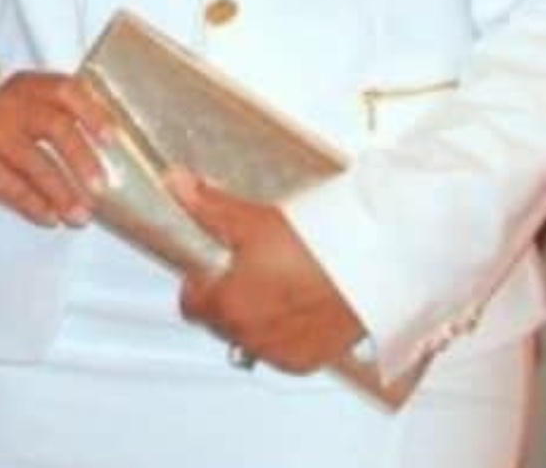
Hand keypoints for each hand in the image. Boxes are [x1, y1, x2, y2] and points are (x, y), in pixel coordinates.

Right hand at [0, 71, 113, 227]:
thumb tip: (116, 158)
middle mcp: (6, 102)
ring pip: (34, 162)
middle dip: (81, 158)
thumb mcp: (29, 116)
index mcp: (27, 85)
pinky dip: (36, 205)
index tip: (112, 140)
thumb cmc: (6, 136)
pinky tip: (52, 218)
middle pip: (54, 125)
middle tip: (101, 188)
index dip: (91, 113)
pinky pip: (13, 186)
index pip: (65, 89)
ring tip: (81, 216)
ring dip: (62, 192)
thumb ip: (64, 122)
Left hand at [169, 169, 364, 373]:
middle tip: (247, 269)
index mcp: (228, 305)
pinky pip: (280, 351)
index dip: (197, 283)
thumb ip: (208, 206)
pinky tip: (296, 304)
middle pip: (219, 322)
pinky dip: (283, 333)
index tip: (208, 269)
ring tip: (275, 283)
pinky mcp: (308, 361)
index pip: (190, 306)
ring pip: (250, 338)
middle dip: (226, 298)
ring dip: (254, 317)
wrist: (368, 267)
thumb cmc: (315, 246)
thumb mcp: (252, 219)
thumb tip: (177, 184)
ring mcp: (280, 353)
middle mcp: (251, 337)